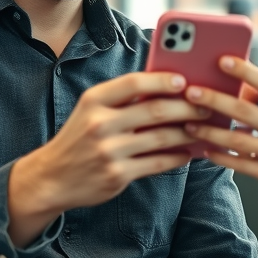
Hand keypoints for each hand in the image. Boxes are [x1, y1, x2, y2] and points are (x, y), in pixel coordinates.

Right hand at [7, 72, 209, 245]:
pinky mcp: (117, 175)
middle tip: (205, 105)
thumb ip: (122, 99)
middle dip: (186, 107)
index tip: (184, 80)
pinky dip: (177, 157)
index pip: (134, 83)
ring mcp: (109, 151)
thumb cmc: (79, 137)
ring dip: (187, 133)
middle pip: (154, 110)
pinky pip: (157, 163)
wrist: (51, 177)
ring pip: (160, 137)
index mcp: (94, 100)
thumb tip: (166, 87)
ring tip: (202, 128)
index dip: (163, 80)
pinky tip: (188, 152)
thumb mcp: (91, 110)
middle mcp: (100, 124)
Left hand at [184, 57, 257, 196]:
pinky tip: (205, 149)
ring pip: (236, 141)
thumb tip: (242, 83)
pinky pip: (240, 164)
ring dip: (209, 132)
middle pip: (244, 111)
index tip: (221, 60)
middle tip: (191, 92)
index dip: (244, 71)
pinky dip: (221, 157)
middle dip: (214, 100)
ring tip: (188, 125)